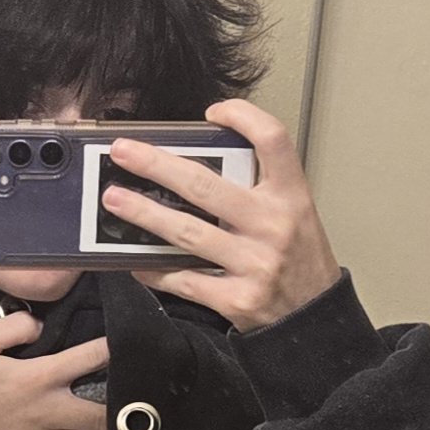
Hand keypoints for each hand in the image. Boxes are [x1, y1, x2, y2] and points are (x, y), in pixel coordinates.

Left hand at [102, 98, 342, 332]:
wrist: (315, 318)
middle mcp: (273, 225)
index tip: (213, 111)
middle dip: (156, 165)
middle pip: (206, 185)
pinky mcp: (236, 299)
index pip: (273, 140)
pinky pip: (184, 280)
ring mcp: (254, 264)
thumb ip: (259, 187)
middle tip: (123, 152)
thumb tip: (196, 161)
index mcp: (291, 196)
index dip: (243, 117)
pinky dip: (153, 268)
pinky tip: (133, 259)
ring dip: (144, 214)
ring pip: (187, 232)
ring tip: (114, 199)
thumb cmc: (299, 259)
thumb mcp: (295, 212)